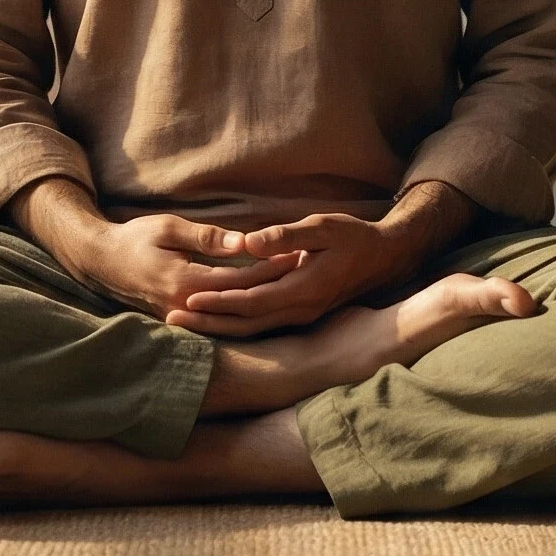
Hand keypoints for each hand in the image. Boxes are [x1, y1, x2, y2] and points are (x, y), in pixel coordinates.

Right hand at [10, 179, 300, 321]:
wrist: (101, 262)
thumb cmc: (135, 238)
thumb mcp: (170, 228)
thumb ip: (209, 238)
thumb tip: (246, 242)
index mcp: (186, 283)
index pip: (240, 280)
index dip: (270, 268)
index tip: (298, 254)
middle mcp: (187, 307)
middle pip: (242, 302)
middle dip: (274, 286)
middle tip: (306, 270)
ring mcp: (184, 318)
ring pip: (233, 315)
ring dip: (263, 300)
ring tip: (293, 284)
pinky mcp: (181, 319)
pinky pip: (220, 318)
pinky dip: (244, 308)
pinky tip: (265, 298)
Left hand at [167, 200, 461, 338]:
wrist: (384, 258)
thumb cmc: (353, 237)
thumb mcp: (321, 228)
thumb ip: (285, 237)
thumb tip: (249, 244)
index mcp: (303, 290)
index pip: (251, 302)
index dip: (218, 302)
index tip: (188, 299)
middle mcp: (300, 310)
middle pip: (246, 323)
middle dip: (209, 322)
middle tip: (172, 320)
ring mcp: (302, 316)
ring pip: (253, 328)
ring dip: (219, 326)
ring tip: (186, 322)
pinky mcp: (301, 313)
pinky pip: (263, 324)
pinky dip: (237, 323)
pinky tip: (218, 319)